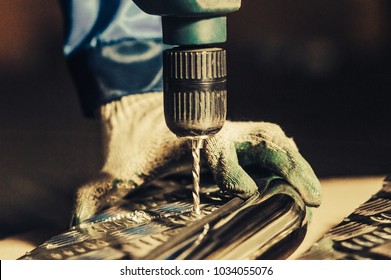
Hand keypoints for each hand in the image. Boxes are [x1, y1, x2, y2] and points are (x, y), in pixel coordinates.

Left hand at [71, 92, 320, 224]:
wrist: (134, 108)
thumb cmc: (127, 140)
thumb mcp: (110, 170)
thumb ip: (95, 197)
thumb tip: (75, 228)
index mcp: (190, 138)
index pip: (219, 151)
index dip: (233, 171)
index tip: (246, 193)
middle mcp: (217, 131)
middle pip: (262, 139)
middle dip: (289, 166)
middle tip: (311, 196)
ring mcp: (229, 131)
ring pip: (271, 139)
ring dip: (294, 162)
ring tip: (312, 191)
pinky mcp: (233, 135)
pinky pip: (267, 141)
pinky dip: (285, 156)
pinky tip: (295, 176)